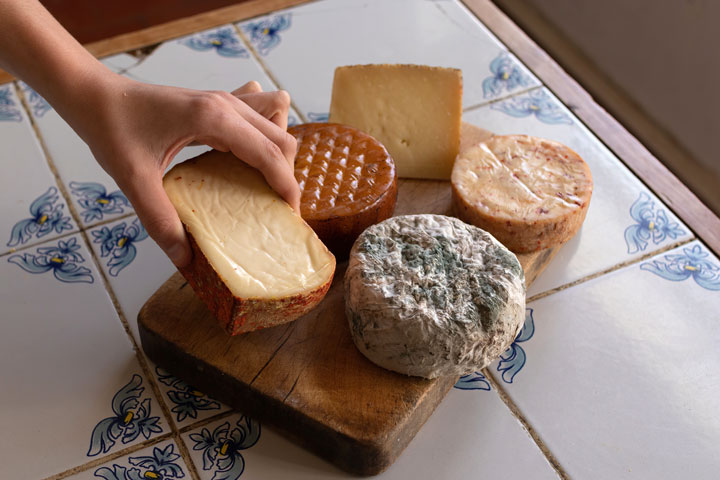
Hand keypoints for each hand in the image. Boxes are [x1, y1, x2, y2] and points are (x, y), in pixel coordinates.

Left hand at [76, 75, 298, 266]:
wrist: (94, 95)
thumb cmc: (112, 128)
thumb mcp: (133, 179)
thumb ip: (160, 220)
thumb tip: (184, 259)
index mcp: (214, 119)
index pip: (270, 154)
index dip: (287, 186)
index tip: (290, 215)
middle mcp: (226, 105)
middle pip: (281, 139)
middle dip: (287, 175)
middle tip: (277, 208)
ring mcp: (223, 100)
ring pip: (273, 126)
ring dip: (279, 155)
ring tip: (268, 186)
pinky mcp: (216, 103)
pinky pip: (257, 119)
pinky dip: (265, 138)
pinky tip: (254, 156)